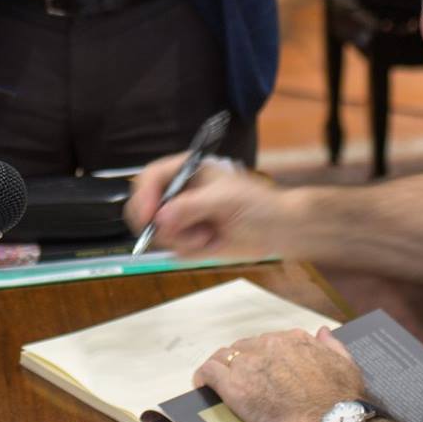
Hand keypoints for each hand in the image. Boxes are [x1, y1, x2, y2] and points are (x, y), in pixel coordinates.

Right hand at [123, 151, 277, 257]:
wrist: (278, 231)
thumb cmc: (257, 205)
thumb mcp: (225, 200)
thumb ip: (191, 206)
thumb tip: (160, 218)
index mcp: (186, 171)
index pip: (151, 177)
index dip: (144, 196)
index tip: (148, 218)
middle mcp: (179, 193)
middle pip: (147, 208)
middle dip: (164, 225)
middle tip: (184, 234)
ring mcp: (182, 217)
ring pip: (159, 233)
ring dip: (184, 239)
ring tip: (210, 235)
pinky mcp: (188, 238)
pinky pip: (174, 249)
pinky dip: (191, 250)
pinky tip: (212, 242)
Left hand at [194, 328, 366, 421]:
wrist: (332, 421)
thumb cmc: (342, 398)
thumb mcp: (346, 363)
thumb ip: (332, 345)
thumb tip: (323, 332)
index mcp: (294, 339)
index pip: (267, 342)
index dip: (261, 357)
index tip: (260, 369)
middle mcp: (269, 344)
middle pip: (243, 348)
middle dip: (241, 362)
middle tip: (241, 380)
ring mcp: (250, 363)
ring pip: (224, 356)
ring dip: (221, 367)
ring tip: (218, 382)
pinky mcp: (235, 384)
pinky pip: (209, 371)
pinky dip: (203, 376)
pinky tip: (202, 385)